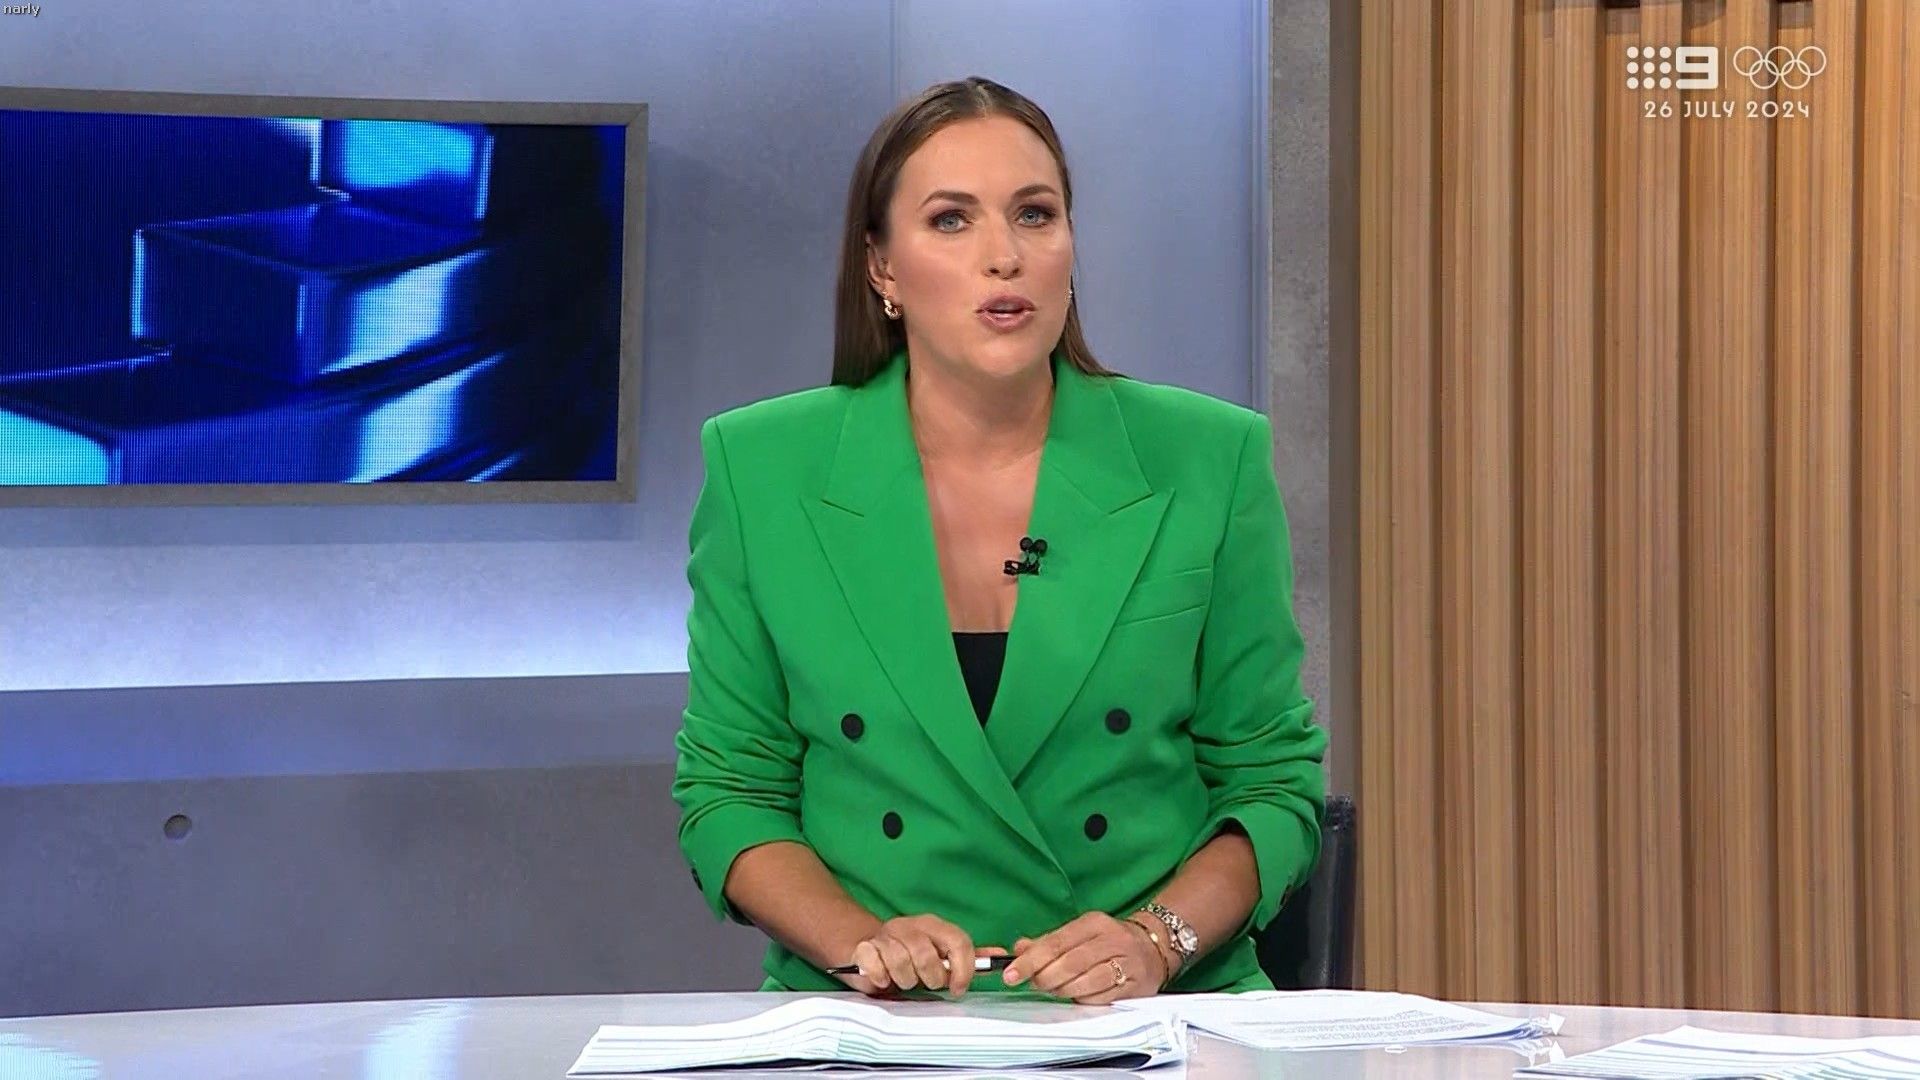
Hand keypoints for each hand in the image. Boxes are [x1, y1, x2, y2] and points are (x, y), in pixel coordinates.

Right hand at [838, 914, 1006, 996]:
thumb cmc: (910, 956)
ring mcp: (885, 935)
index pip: (957, 940)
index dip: (962, 968)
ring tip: (905, 982)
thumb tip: (999, 954)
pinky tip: (883, 979)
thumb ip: (968, 957)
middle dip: (930, 978)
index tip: (958, 988)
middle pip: (927, 955)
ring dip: (905, 980)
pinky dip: (880, 976)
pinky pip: (873, 963)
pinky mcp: (864, 948)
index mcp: (933, 925)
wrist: (868, 949)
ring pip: (900, 961)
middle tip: (926, 984)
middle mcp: (909, 926)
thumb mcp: (940, 955)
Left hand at [1002, 912, 1168, 1002]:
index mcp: (1094, 923)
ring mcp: (1126, 962)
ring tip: (1057, 989)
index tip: (1012, 974)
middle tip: (1035, 984)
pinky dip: (1083, 999)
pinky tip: (1079, 994)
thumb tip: (1019, 949)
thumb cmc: (1110, 941)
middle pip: (1069, 964)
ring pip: (1085, 983)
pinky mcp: (1136, 985)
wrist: (1155, 946)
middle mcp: (1112, 939)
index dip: (1030, 961)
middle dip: (1045, 978)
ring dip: (1063, 991)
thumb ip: (1048, 942)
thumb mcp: (1080, 933)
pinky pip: (1101, 998)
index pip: (1055, 942)